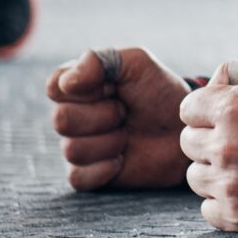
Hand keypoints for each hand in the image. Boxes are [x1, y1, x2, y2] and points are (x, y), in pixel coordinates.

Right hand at [46, 47, 191, 190]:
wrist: (182, 129)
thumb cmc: (158, 92)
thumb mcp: (136, 63)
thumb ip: (99, 60)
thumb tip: (68, 81)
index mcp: (75, 86)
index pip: (55, 88)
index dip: (87, 90)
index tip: (114, 88)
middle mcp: (70, 116)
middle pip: (61, 120)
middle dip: (104, 115)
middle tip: (125, 112)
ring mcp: (77, 146)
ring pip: (72, 150)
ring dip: (110, 142)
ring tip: (128, 134)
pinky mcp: (87, 175)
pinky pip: (78, 177)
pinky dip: (105, 168)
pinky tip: (123, 158)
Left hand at [177, 61, 237, 232]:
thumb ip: (235, 70)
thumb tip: (209, 84)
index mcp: (230, 110)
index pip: (187, 110)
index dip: (206, 110)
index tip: (225, 116)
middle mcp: (225, 149)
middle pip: (188, 143)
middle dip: (209, 138)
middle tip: (237, 140)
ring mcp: (231, 186)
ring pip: (195, 177)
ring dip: (213, 169)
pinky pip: (207, 208)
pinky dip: (222, 199)